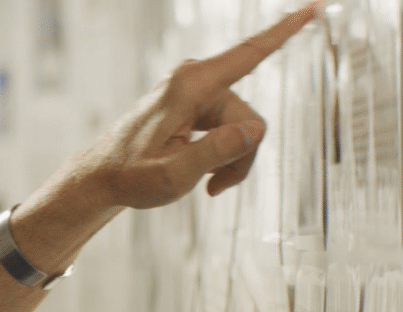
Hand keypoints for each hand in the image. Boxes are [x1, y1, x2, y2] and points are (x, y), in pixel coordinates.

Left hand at [82, 2, 319, 209]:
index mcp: (191, 86)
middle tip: (217, 188)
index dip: (285, 31)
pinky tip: (208, 177)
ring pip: (241, 126)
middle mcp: (194, 79)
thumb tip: (255, 128)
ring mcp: (195, 90)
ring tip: (207, 185)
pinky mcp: (194, 102)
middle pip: (248, 116)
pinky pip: (228, 126)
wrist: (101, 179)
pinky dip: (222, 153)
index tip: (316, 6)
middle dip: (243, 155)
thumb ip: (215, 152)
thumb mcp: (173, 175)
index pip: (249, 54)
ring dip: (232, 159)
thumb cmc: (130, 177)